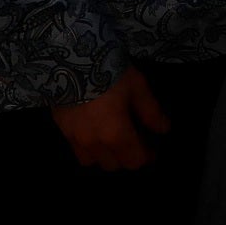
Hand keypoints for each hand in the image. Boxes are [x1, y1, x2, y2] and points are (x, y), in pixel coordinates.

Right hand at [51, 66, 168, 170]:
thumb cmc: (109, 72)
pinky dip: (89, 149)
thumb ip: (151, 111)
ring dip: (106, 155)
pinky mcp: (62, 130)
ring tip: (113, 140)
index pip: (134, 160)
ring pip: (94, 161)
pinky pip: (77, 151)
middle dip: (127, 157)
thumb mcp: (137, 87)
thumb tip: (164, 128)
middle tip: (134, 141)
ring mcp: (75, 138)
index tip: (152, 149)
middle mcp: (94, 142)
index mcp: (116, 134)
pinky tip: (95, 133)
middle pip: (114, 165)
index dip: (146, 157)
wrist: (71, 59)